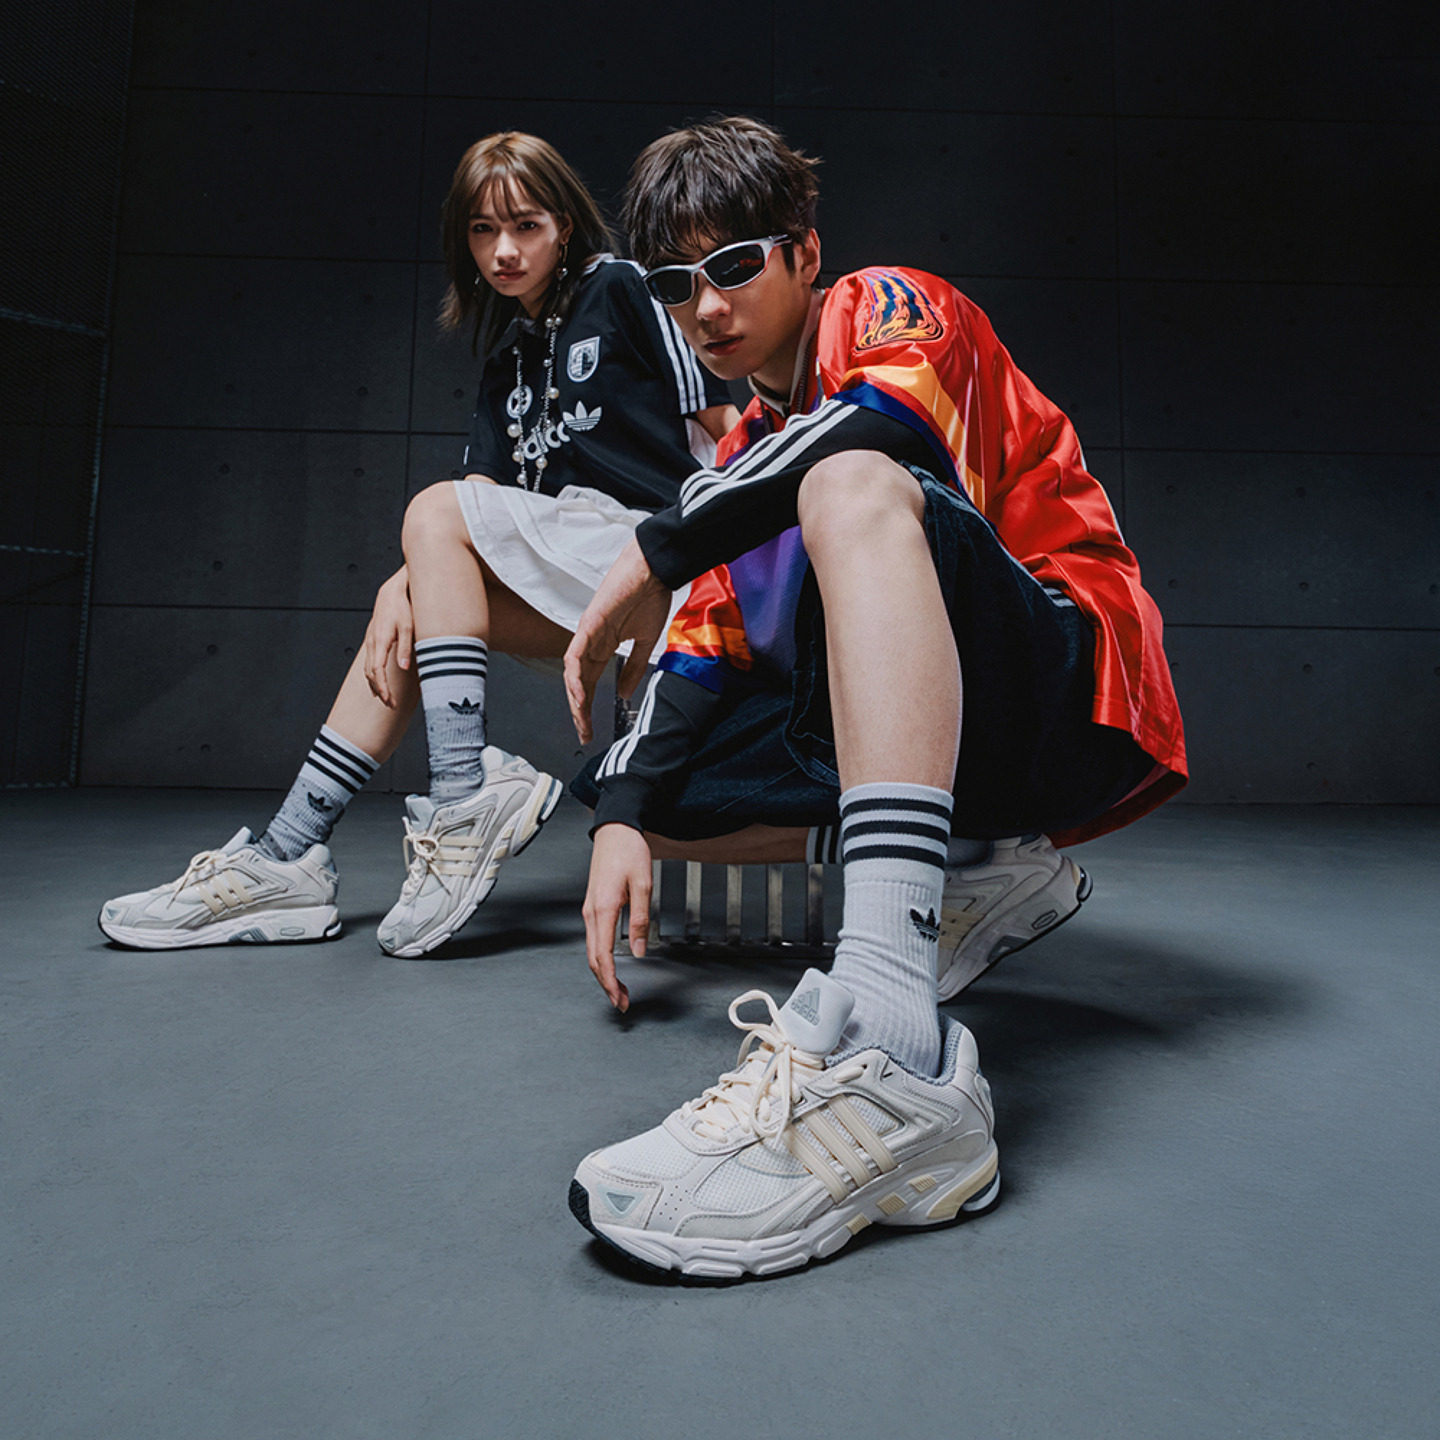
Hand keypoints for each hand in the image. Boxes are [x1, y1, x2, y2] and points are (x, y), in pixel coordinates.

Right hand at [363, 566, 413, 705]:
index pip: (377, 672)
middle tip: (391, 705)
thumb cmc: (402, 607)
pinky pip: (368, 662)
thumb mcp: (408, 627)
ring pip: (367, 669)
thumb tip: (403, 668)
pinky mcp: (372, 640)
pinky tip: (378, 682)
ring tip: (386, 698)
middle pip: (371, 674)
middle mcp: (372, 643)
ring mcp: (370, 642)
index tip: (388, 701)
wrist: (391, 592)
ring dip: (375, 685)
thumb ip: (405, 648)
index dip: (382, 688)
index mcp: (380, 642)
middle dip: (380, 691)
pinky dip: (372, 676)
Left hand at [563, 538, 670, 743]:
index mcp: (603, 645)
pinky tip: (579, 695)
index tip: (591, 729)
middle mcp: (591, 642)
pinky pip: (575, 655)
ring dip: (575, 699)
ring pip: (572, 672)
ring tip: (581, 720)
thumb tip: (623, 694)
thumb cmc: (651, 597)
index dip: (588, 707)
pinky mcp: (589, 625)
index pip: (590, 682)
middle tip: (583, 733)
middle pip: (577, 682)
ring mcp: (587, 633)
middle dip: (579, 710)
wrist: (654, 570)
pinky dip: (575, 677)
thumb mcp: (644, 642)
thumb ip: (632, 669)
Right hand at [582, 824, 652, 1010]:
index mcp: (603, 909)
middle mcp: (591, 912)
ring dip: (603, 973)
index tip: (619, 997)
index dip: (610, 981)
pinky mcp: (593, 906)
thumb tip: (640, 949)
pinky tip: (612, 964)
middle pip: (594, 959)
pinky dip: (602, 958)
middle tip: (621, 1001)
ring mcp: (590, 910)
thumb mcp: (643, 884)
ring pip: (592, 951)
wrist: (615, 829)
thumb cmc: (628, 851)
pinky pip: (594, 939)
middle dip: (606, 984)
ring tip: (618, 988)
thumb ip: (640, 919)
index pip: (603, 956)